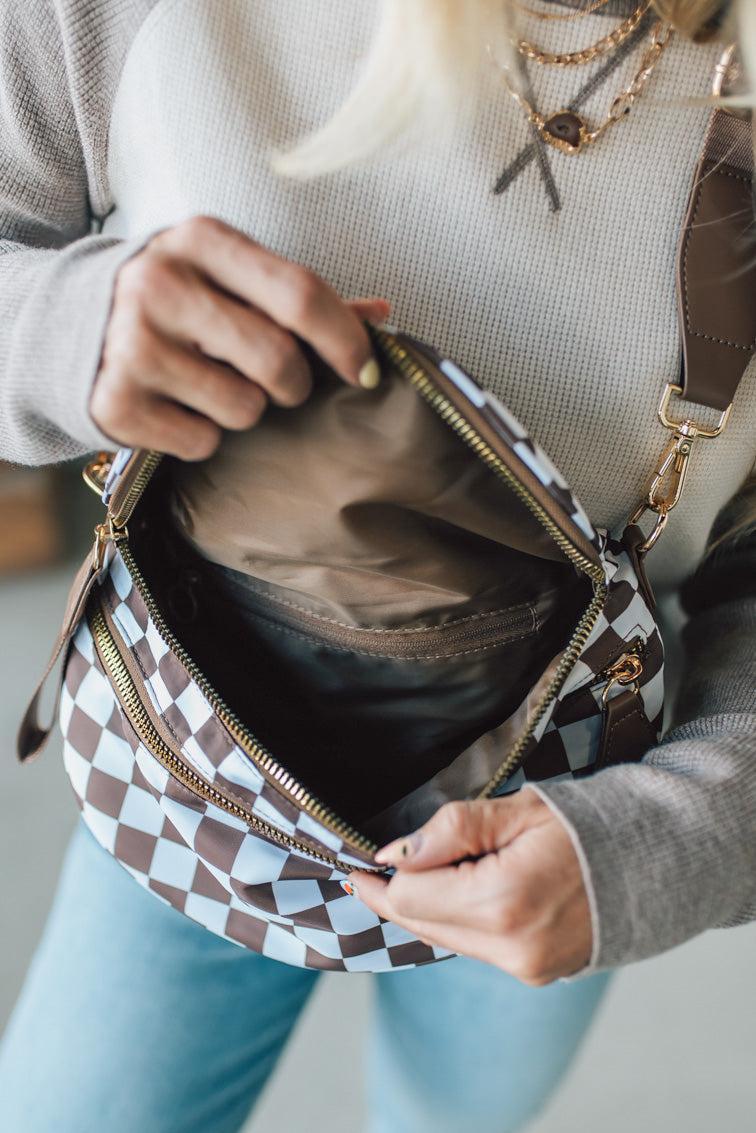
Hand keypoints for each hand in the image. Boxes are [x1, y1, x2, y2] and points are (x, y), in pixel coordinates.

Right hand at [91, 215, 389, 459]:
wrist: (70, 326)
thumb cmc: (178, 303)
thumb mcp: (230, 277)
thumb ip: (301, 296)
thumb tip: (382, 313)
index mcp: (201, 240)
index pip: (301, 293)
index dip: (346, 340)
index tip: (363, 371)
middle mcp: (160, 285)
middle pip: (278, 360)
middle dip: (295, 385)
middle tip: (281, 384)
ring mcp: (131, 345)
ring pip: (244, 408)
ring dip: (246, 410)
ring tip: (213, 387)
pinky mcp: (115, 403)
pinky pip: (202, 443)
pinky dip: (203, 437)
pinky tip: (178, 407)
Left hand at [350, 792, 591, 984]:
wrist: (651, 861)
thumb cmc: (584, 825)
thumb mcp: (517, 811)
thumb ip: (453, 831)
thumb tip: (395, 855)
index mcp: (504, 903)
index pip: (411, 899)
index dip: (382, 880)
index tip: (358, 864)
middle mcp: (512, 949)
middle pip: (422, 925)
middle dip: (397, 896)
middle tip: (372, 871)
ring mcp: (525, 968)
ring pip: (445, 939)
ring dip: (427, 908)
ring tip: (419, 873)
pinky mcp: (534, 974)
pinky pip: (474, 947)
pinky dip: (458, 920)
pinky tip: (458, 893)